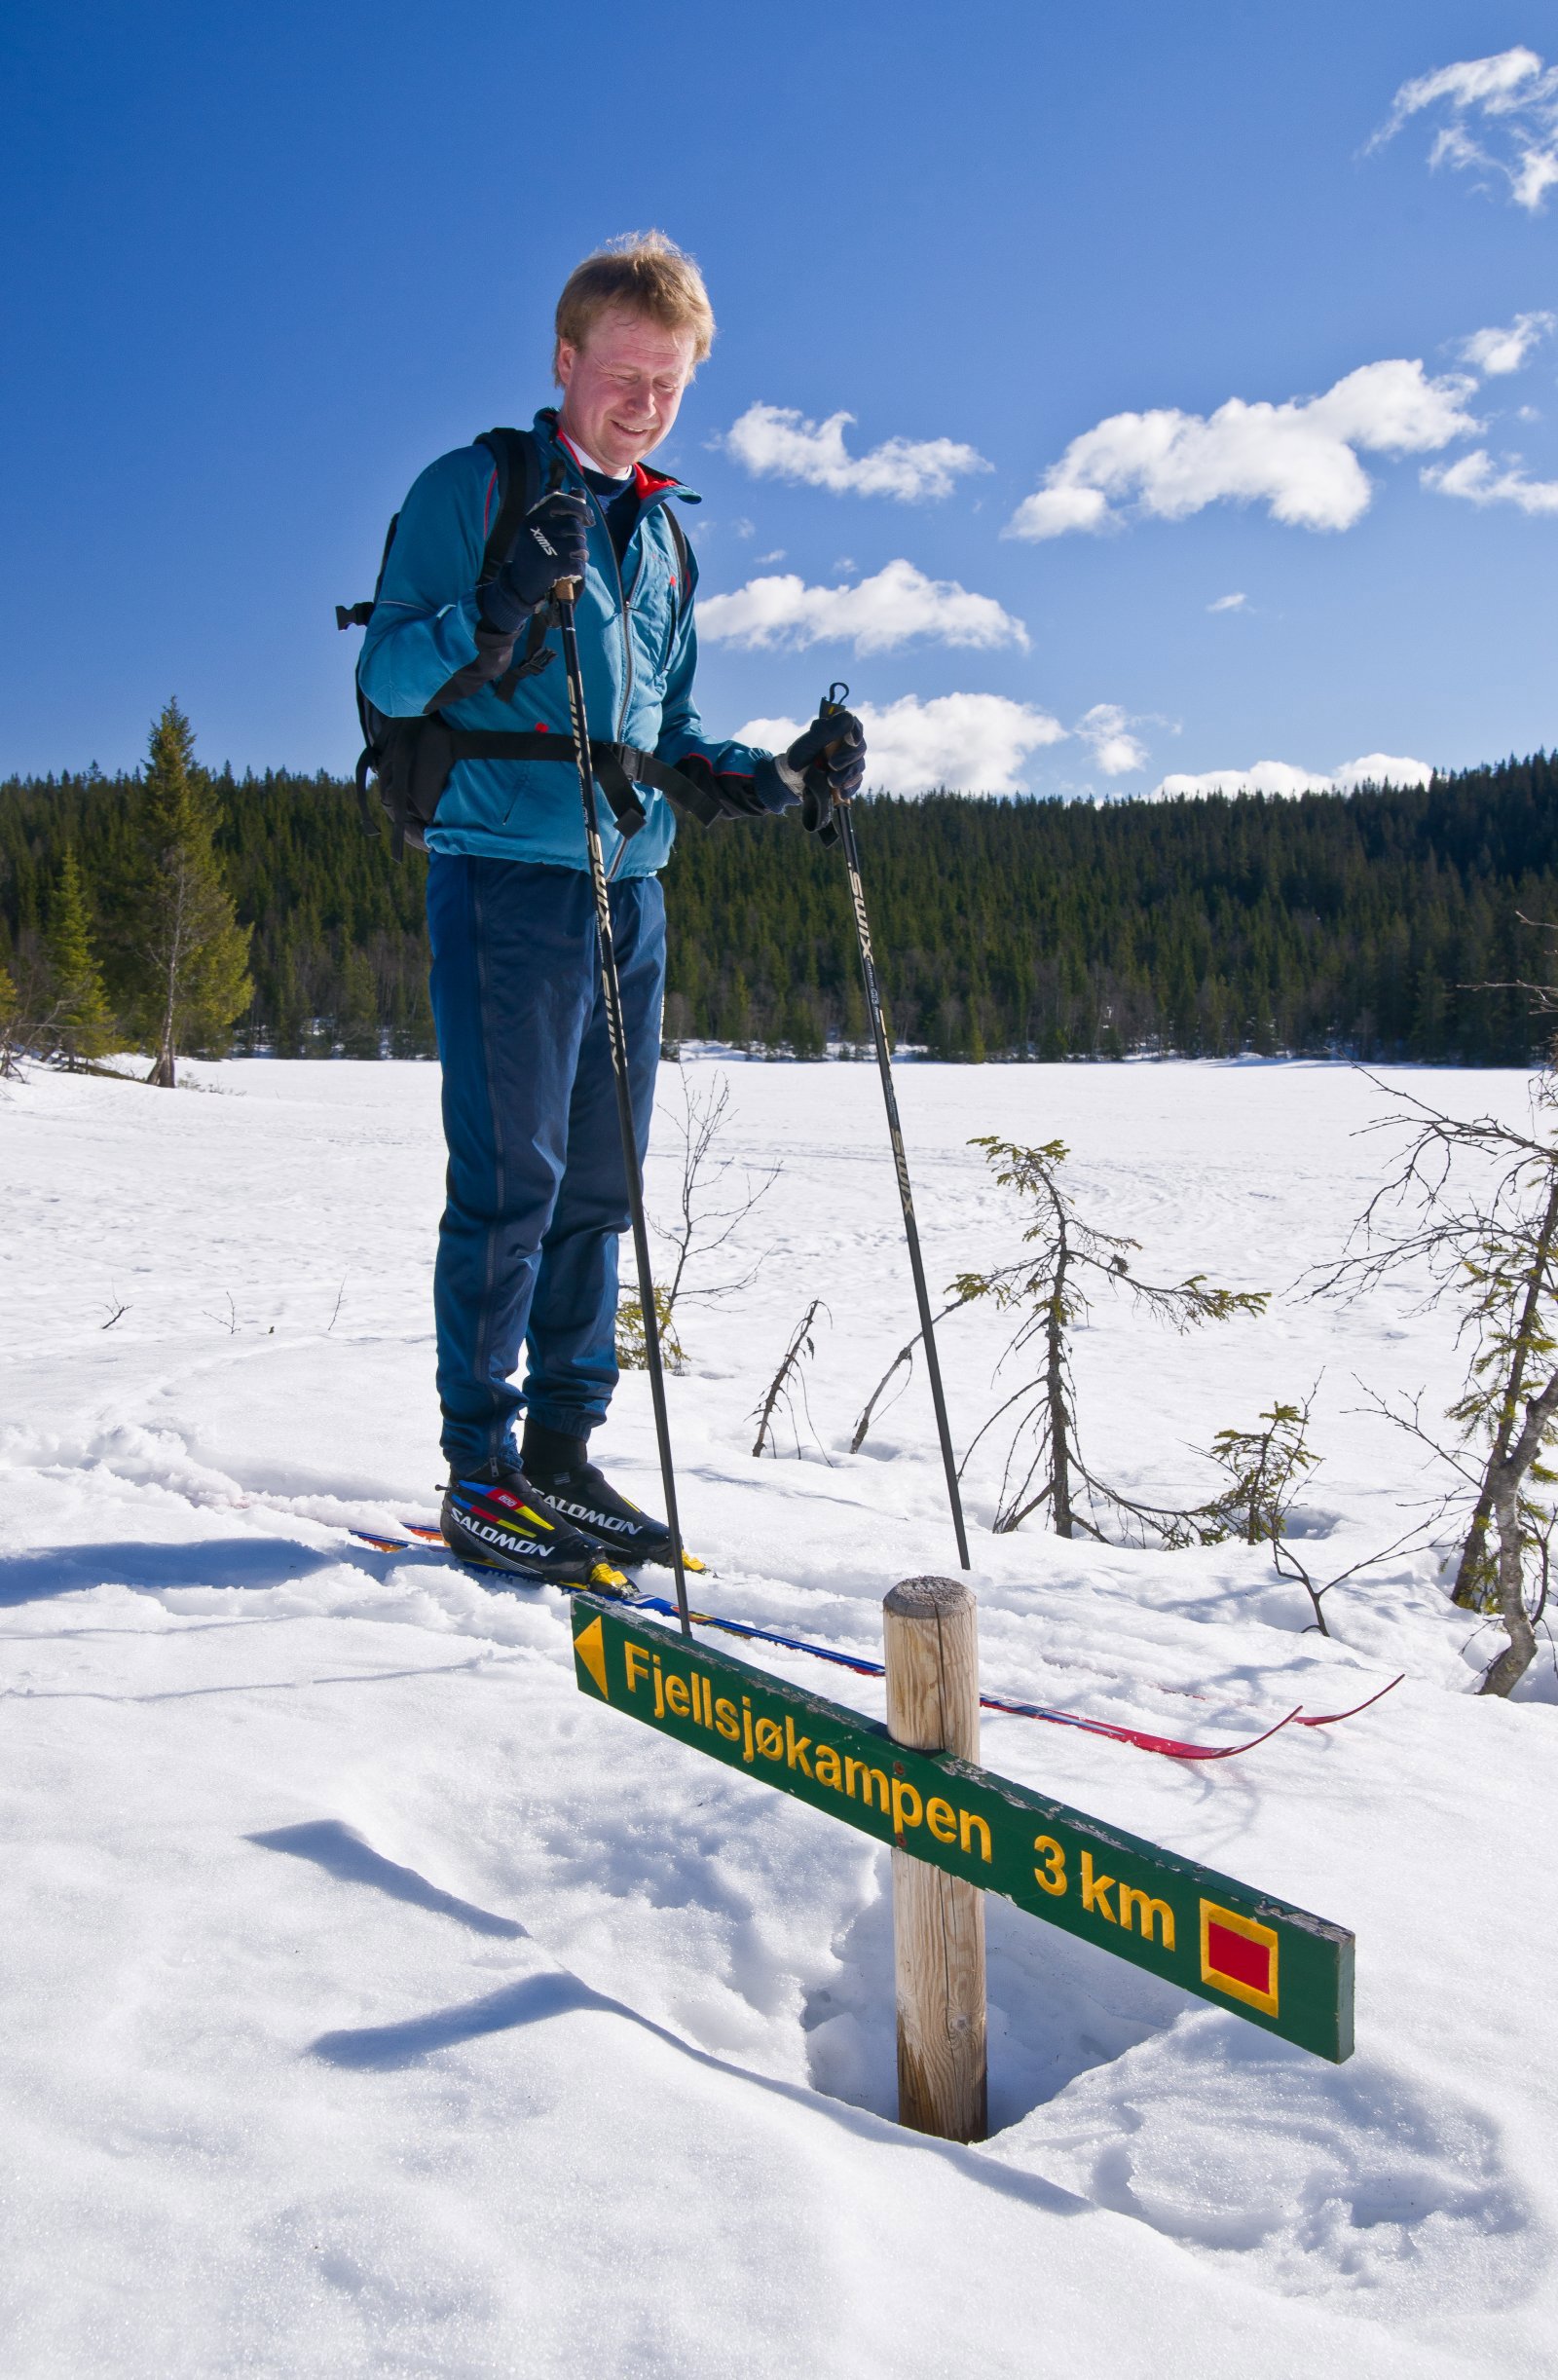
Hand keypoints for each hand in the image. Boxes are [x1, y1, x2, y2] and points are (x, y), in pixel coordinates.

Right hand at [479, 492, 590, 634]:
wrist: (519, 584)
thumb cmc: (535, 553)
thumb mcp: (542, 528)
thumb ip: (561, 510)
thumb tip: (580, 491)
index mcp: (533, 517)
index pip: (561, 500)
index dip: (579, 506)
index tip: (589, 519)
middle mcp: (538, 529)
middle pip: (575, 526)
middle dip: (580, 538)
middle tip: (571, 549)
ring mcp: (547, 547)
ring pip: (580, 545)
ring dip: (580, 555)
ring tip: (567, 561)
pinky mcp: (555, 565)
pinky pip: (580, 564)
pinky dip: (577, 571)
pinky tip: (567, 574)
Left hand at [780, 706, 866, 841]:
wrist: (791, 782)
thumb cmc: (797, 758)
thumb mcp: (807, 744)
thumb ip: (826, 731)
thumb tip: (849, 717)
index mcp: (836, 730)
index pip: (853, 725)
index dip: (856, 732)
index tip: (852, 741)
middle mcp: (845, 744)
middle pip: (859, 747)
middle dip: (847, 758)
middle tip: (832, 765)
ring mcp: (849, 762)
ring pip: (859, 766)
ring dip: (847, 775)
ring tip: (830, 782)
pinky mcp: (849, 778)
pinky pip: (856, 782)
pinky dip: (849, 788)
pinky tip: (839, 792)